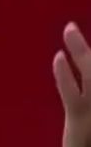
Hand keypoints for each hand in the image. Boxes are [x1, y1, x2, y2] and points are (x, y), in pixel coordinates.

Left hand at [54, 22, 90, 146]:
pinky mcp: (81, 121)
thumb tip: (83, 63)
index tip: (73, 33)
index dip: (85, 53)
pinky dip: (64, 75)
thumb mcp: (89, 111)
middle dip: (87, 49)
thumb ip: (86, 88)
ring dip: (80, 50)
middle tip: (71, 25)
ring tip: (68, 29)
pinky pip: (73, 94)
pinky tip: (58, 57)